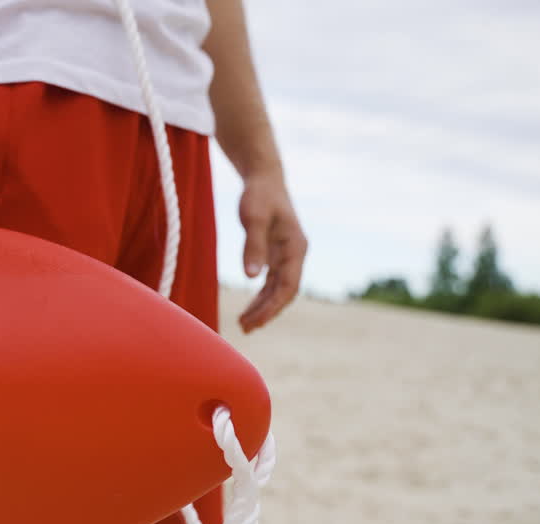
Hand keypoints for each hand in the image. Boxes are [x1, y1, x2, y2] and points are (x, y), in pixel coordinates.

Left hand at [236, 173, 307, 332]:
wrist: (263, 179)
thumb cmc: (259, 195)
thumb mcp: (253, 218)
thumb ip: (252, 246)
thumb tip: (250, 277)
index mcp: (295, 248)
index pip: (288, 286)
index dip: (272, 307)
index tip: (255, 322)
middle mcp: (295, 255)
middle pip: (284, 292)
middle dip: (267, 312)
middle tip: (245, 328)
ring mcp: (287, 256)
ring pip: (278, 290)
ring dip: (263, 308)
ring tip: (244, 324)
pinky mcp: (276, 255)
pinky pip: (271, 282)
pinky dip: (261, 297)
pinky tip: (249, 308)